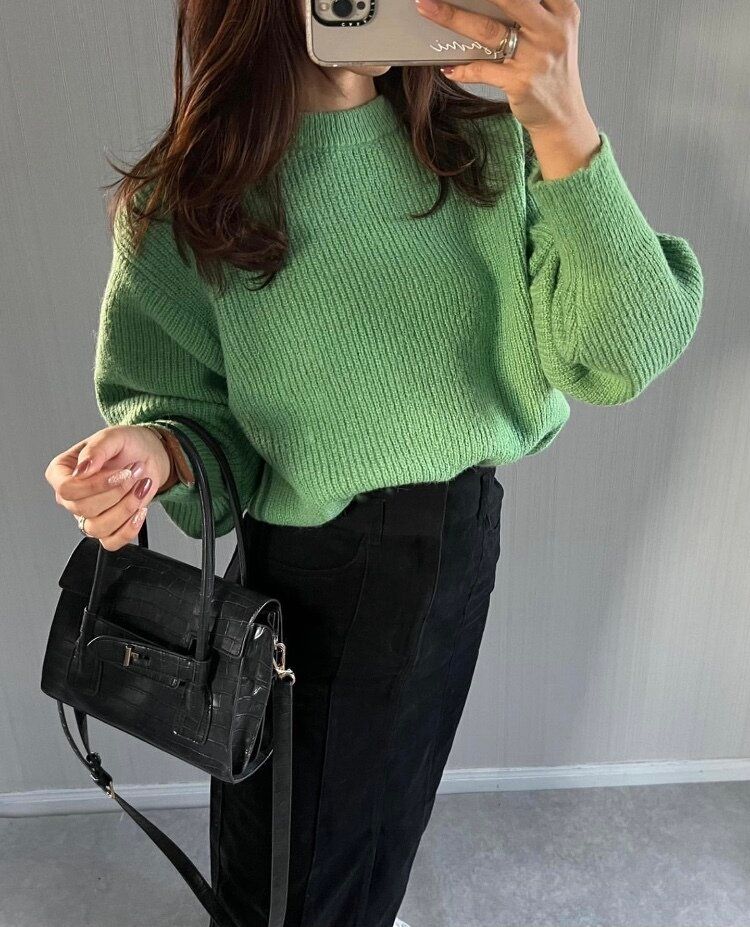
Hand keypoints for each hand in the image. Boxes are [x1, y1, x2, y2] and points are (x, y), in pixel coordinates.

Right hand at [44, 425, 172, 550]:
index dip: (94, 485)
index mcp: (62, 473)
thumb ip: (96, 450)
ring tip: (141, 486)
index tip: (119, 472)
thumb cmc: (127, 445)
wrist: (149, 457)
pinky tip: (140, 509)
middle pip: (83, 509)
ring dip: (126, 508)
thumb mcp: (113, 437)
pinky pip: (112, 542)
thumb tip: (82, 469)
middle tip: (135, 472)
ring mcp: (88, 515)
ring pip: (97, 528)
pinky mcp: (108, 529)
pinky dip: (129, 528)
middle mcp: (72, 497)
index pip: (66, 490)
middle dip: (117, 491)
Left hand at [415, 0, 591, 135]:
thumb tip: (480, 3)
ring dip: (452, 18)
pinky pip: (482, 70)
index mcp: (562, 9)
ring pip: (487, 31)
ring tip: (428, 8)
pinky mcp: (521, 82)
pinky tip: (447, 67)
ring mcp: (536, 57)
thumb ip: (531, 10)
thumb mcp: (553, 31)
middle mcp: (551, 29)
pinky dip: (462, 68)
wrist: (562, 115)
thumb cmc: (551, 69)